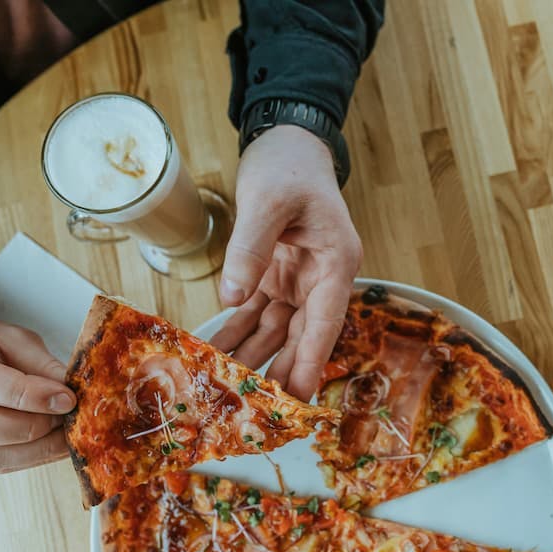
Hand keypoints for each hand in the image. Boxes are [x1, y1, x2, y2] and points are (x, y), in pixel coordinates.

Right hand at [0, 322, 74, 472]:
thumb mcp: (14, 342)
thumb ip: (41, 364)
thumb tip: (72, 389)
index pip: (3, 390)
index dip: (38, 397)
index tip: (68, 399)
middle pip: (5, 429)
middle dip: (46, 423)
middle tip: (74, 414)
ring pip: (6, 456)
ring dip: (46, 446)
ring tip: (71, 431)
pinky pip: (8, 463)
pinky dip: (38, 455)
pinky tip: (59, 442)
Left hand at [212, 125, 361, 400]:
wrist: (287, 144)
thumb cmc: (289, 167)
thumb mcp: (268, 201)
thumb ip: (251, 249)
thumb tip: (232, 297)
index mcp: (336, 262)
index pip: (325, 320)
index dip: (313, 359)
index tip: (301, 394)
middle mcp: (321, 277)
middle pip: (301, 332)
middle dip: (281, 368)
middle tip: (261, 405)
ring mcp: (298, 279)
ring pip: (276, 328)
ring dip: (253, 355)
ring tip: (230, 386)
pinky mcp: (274, 275)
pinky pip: (255, 311)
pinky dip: (237, 330)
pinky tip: (216, 352)